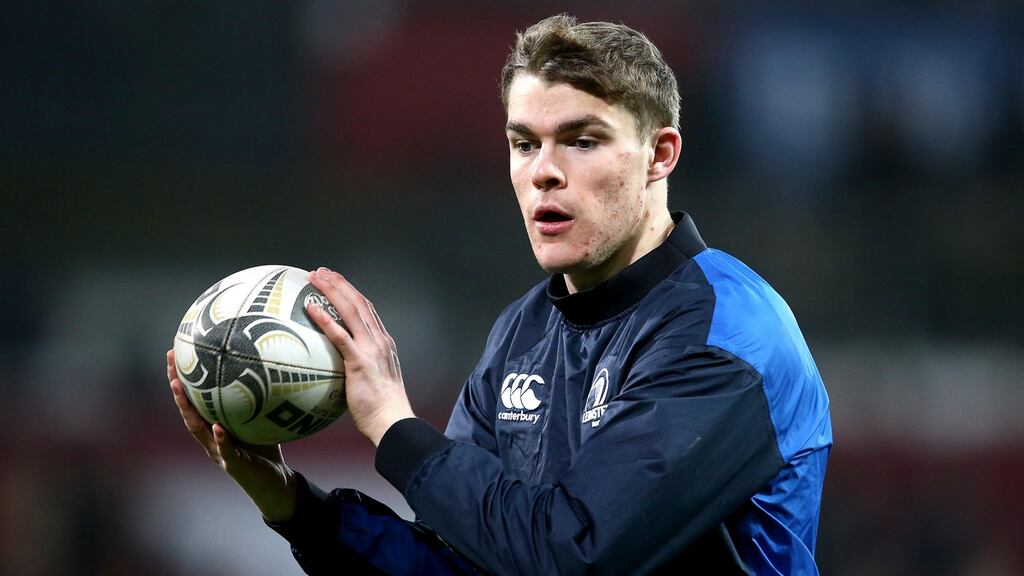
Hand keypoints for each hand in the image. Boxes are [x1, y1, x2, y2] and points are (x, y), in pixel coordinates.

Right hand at [167, 350, 297, 522]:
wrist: (275, 483)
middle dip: (177, 385)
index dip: (182, 377)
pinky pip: (226, 450)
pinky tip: (217, 426)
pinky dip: (221, 438)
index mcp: (213, 426)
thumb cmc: (265, 447)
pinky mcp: (235, 465)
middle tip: (171, 360)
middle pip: (187, 409)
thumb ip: (257, 399)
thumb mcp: (259, 419)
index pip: (193, 399)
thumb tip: (266, 364)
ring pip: (198, 429)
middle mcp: (210, 438)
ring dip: (187, 408)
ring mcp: (220, 452)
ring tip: (179, 387)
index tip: (175, 352)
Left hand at [306, 268, 414, 445]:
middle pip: (358, 303)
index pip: (366, 310)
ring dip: (332, 291)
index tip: (335, 281)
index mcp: (383, 343)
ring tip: (315, 278)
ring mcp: (371, 349)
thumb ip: (358, 368)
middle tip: (320, 272)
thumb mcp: (372, 381)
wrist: (392, 421)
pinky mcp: (360, 361)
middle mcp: (379, 340)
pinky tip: (311, 307)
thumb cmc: (379, 409)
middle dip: (339, 283)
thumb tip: (336, 368)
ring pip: (350, 311)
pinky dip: (326, 319)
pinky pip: (340, 335)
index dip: (350, 292)